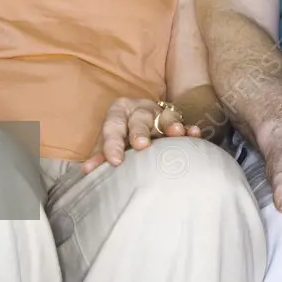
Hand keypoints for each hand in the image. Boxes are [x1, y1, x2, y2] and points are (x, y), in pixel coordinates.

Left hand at [81, 97, 200, 173]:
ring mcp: (160, 113)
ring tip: (177, 133)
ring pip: (165, 117)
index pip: (113, 126)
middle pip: (139, 119)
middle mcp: (140, 110)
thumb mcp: (112, 140)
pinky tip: (193, 133)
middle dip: (140, 132)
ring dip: (171, 124)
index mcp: (119, 112)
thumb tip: (87, 171)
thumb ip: (101, 155)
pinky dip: (189, 128)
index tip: (115, 161)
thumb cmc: (125, 135)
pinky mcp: (177, 119)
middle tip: (142, 145)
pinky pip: (185, 122)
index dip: (112, 143)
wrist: (146, 121)